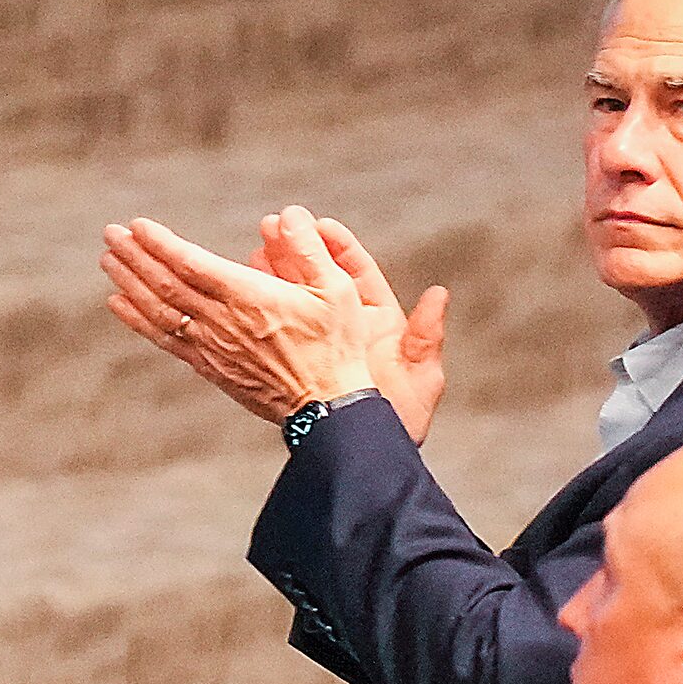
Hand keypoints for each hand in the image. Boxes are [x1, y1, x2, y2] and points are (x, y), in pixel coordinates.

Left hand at [103, 207, 372, 423]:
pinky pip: (165, 340)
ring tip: (109, 259)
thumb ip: (309, 249)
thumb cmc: (336, 347)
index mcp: (250, 298)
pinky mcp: (210, 368)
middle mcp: (223, 322)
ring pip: (159, 310)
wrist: (328, 410)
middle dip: (135, 256)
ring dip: (130, 282)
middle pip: (166, 285)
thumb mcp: (337, 290)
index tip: (137, 226)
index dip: (161, 244)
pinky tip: (119, 303)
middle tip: (110, 233)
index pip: (192, 264)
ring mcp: (212, 347)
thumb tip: (287, 214)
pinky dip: (138, 319)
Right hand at [255, 215, 447, 443]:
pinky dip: (263, 312)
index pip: (358, 275)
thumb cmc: (399, 423)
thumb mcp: (420, 379)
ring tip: (252, 253)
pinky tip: (242, 294)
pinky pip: (279, 332)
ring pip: (297, 302)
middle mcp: (350, 331)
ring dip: (276, 275)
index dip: (339, 248)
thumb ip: (427, 337)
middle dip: (298, 252)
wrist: (364, 458)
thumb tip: (439, 295)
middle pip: (321, 280)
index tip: (318, 225)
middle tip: (272, 228)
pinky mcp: (297, 367)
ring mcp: (321, 346)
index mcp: (381, 325)